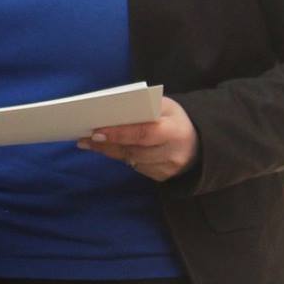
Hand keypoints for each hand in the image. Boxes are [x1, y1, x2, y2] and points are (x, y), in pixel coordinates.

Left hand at [77, 96, 197, 181]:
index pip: (143, 133)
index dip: (119, 133)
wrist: (198, 143)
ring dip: (109, 151)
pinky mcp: (162, 177)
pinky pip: (136, 167)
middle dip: (108, 143)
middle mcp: (172, 153)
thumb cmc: (175, 119)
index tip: (96, 131)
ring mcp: (167, 169)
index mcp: (174, 130)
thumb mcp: (167, 106)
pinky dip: (120, 157)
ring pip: (131, 160)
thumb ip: (144, 107)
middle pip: (134, 150)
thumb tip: (112, 110)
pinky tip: (106, 149)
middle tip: (84, 138)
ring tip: (88, 142)